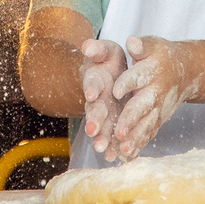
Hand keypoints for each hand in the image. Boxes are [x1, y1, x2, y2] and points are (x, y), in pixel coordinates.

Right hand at [76, 38, 128, 153]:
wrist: (107, 74)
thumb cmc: (106, 61)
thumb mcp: (103, 51)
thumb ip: (96, 49)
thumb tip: (87, 46)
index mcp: (96, 80)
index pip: (93, 84)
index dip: (92, 88)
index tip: (92, 94)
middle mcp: (97, 99)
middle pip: (95, 110)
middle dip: (94, 120)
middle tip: (92, 130)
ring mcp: (104, 113)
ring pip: (102, 127)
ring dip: (101, 137)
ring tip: (102, 149)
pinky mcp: (112, 122)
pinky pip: (112, 135)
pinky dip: (114, 146)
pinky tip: (116, 157)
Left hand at [103, 35, 199, 161]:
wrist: (187, 71)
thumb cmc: (163, 56)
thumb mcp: (153, 45)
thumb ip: (141, 46)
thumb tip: (132, 41)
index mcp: (152, 71)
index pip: (138, 76)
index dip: (127, 83)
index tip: (115, 90)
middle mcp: (156, 92)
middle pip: (142, 105)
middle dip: (130, 119)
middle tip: (118, 131)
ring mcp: (159, 108)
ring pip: (147, 123)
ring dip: (135, 137)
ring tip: (123, 148)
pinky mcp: (160, 119)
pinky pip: (150, 132)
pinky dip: (140, 144)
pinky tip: (128, 154)